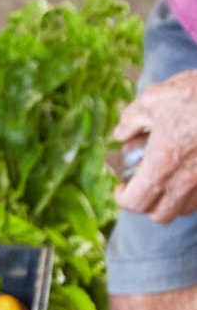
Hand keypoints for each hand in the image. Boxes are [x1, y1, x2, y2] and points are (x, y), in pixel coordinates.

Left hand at [114, 67, 196, 222]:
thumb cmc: (195, 94)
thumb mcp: (155, 98)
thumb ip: (131, 119)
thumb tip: (120, 133)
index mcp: (161, 165)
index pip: (134, 203)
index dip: (122, 198)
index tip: (121, 187)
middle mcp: (185, 182)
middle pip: (160, 215)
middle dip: (146, 205)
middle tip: (142, 187)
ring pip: (185, 210)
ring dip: (172, 202)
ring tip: (167, 183)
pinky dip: (193, 195)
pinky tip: (190, 175)